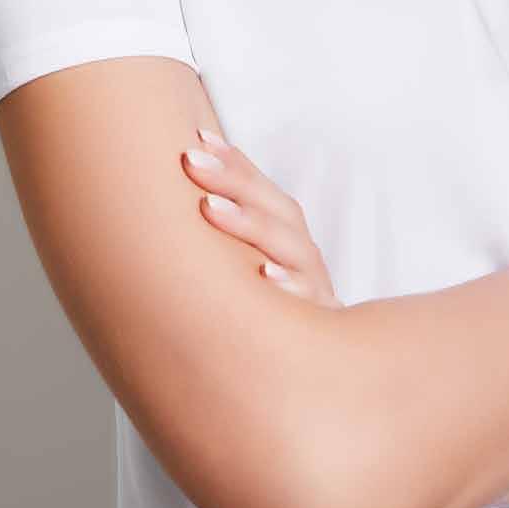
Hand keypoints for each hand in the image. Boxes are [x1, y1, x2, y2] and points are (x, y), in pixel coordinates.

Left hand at [180, 128, 344, 308]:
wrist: (325, 370)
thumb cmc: (278, 308)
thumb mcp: (258, 266)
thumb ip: (232, 232)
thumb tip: (184, 189)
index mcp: (286, 234)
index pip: (260, 188)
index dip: (233, 161)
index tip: (197, 138)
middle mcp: (301, 253)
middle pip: (274, 208)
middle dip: (232, 180)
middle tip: (191, 162)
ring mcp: (313, 285)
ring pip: (290, 247)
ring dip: (251, 224)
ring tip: (210, 208)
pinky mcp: (322, 322)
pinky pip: (309, 302)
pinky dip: (289, 286)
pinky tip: (264, 277)